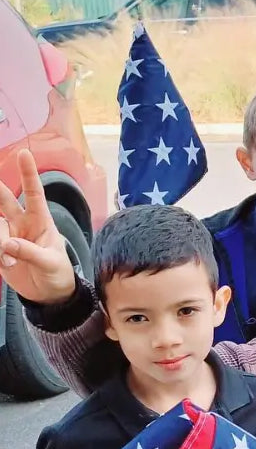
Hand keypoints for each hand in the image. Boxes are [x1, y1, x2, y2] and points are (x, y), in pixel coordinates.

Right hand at [0, 150, 76, 303]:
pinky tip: (5, 264)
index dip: (28, 174)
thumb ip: (30, 253)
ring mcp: (8, 236)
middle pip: (4, 202)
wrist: (48, 294)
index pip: (34, 193)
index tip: (24, 154)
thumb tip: (7, 245)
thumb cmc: (57, 274)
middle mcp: (22, 224)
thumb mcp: (50, 263)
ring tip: (10, 263)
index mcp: (41, 221)